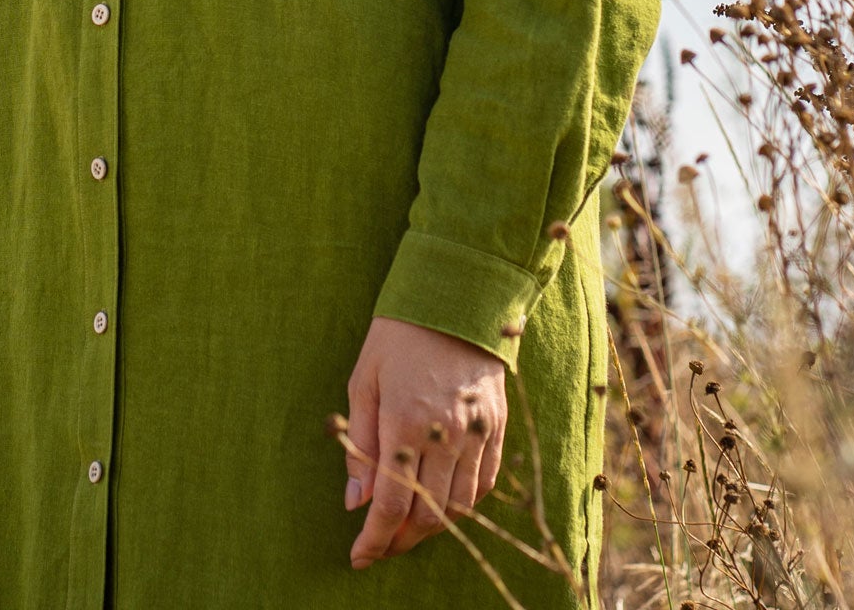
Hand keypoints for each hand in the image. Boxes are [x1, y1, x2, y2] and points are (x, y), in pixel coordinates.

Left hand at [343, 315, 506, 569]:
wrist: (455, 296)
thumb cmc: (399, 335)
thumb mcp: (364, 380)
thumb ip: (359, 444)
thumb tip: (356, 501)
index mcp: (406, 422)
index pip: (391, 503)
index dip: (375, 540)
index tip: (359, 557)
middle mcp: (446, 435)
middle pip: (427, 515)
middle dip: (400, 540)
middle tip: (380, 546)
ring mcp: (478, 434)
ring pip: (459, 508)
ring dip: (432, 527)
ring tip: (408, 528)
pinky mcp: (498, 428)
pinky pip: (485, 485)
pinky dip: (464, 505)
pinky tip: (444, 505)